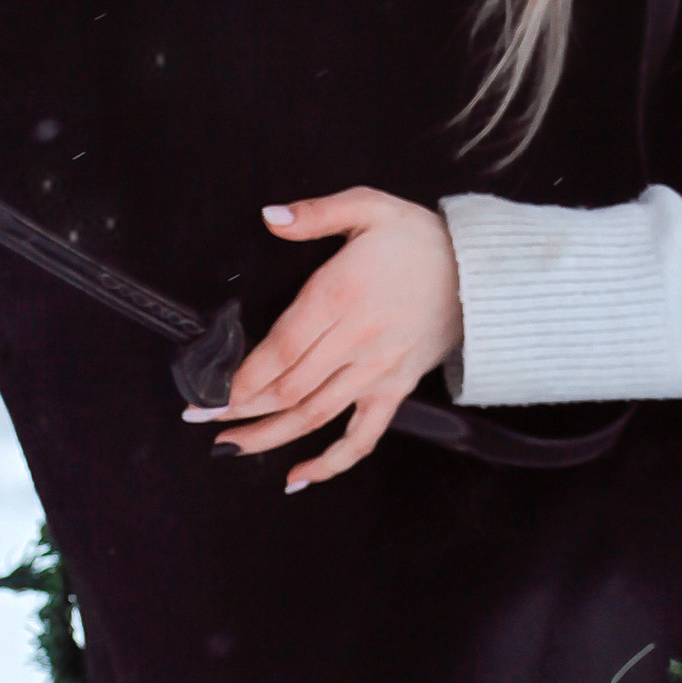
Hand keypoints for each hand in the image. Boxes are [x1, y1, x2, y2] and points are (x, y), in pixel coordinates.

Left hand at [188, 188, 461, 491]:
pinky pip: (363, 436)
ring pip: (314, 414)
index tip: (210, 390)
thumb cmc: (420, 239)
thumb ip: (315, 212)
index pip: (281, 348)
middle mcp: (357, 340)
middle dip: (240, 408)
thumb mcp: (369, 206)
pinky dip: (331, 462)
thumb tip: (270, 216)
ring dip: (268, 436)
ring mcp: (376, 370)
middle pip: (288, 387)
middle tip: (201, 418)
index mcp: (341, 295)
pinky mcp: (395, 389)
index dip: (242, 376)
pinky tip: (298, 476)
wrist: (481, 272)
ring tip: (229, 447)